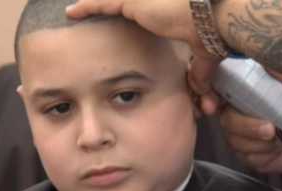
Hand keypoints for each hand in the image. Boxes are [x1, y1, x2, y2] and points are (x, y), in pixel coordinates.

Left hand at [66, 0, 222, 113]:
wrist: (211, 18)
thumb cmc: (210, 32)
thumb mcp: (203, 56)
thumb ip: (197, 72)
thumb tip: (200, 91)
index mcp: (164, 12)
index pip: (140, 12)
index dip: (130, 14)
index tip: (126, 21)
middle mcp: (150, 2)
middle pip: (121, 4)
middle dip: (105, 6)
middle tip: (84, 13)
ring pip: (108, 1)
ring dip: (92, 5)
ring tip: (74, 12)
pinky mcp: (132, 0)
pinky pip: (100, 3)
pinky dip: (85, 7)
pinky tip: (70, 13)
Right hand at [220, 69, 281, 172]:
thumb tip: (263, 51)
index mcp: (248, 90)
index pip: (220, 90)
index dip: (210, 96)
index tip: (213, 104)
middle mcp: (241, 111)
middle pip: (225, 118)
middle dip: (244, 125)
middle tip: (270, 128)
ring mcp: (246, 135)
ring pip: (235, 139)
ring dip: (257, 140)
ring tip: (280, 137)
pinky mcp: (253, 155)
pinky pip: (247, 156)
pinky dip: (263, 153)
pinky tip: (278, 148)